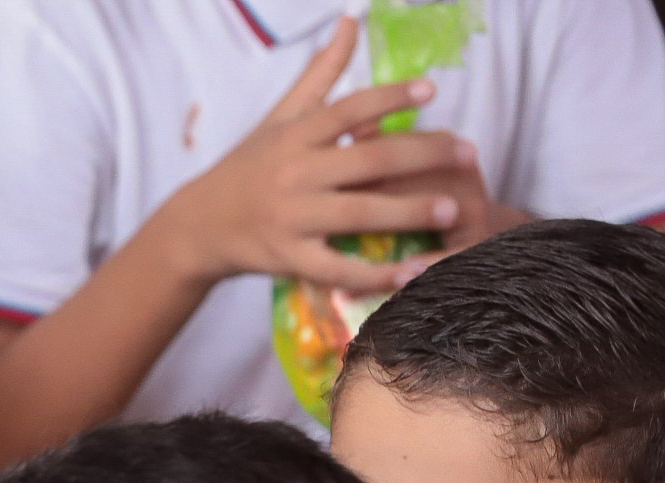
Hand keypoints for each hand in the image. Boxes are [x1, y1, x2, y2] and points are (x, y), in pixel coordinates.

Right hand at [158, 16, 477, 294]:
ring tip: (452, 208)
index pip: (348, 108)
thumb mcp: (279, 118)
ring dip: (409, 211)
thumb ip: (321, 74)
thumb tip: (350, 21)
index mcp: (295, 137)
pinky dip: (373, 275)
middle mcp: (294, 174)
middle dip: (422, 156)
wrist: (198, 226)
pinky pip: (337, 267)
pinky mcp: (289, 258)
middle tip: (467, 153)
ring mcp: (291, 219)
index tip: (430, 91)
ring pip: (359, 213)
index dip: (390, 97)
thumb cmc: (246, 168)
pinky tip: (411, 273)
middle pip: (368, 161)